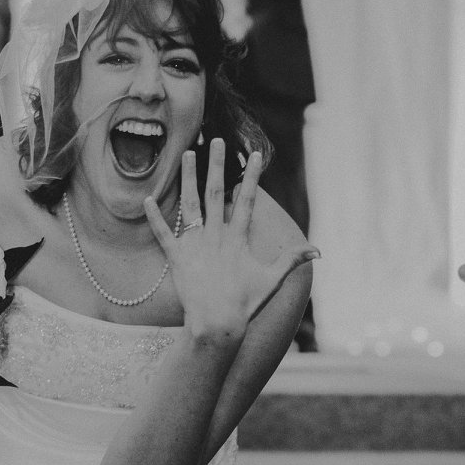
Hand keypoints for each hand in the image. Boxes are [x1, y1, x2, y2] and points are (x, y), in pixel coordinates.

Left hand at [145, 139, 318, 345]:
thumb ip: (292, 260)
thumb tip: (318, 252)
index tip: (253, 155)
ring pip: (190, 204)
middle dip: (216, 164)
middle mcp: (216, 235)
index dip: (251, 176)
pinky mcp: (176, 258)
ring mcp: (195, 245)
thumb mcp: (272, 280)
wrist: (217, 323)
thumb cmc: (245, 304)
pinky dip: (154, 217)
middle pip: (215, 192)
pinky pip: (163, 233)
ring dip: (187, 178)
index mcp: (238, 238)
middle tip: (215, 140)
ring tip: (186, 154)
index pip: (246, 200)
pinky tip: (146, 199)